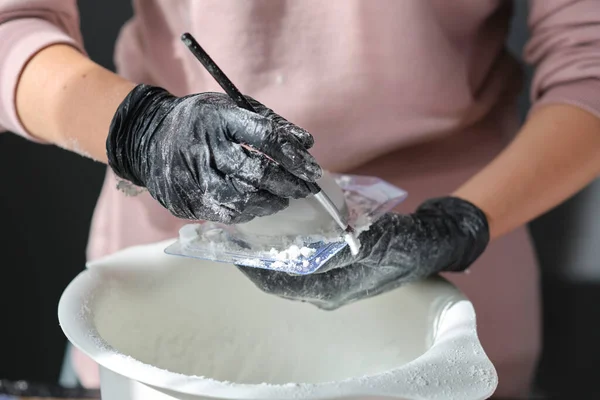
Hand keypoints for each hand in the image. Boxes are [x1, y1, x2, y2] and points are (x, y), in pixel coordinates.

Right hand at [106, 84, 320, 222]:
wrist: (148, 138)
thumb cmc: (200, 121)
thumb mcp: (231, 108)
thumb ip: (270, 123)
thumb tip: (307, 143)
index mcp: (219, 118)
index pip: (266, 138)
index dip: (294, 157)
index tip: (312, 170)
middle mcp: (205, 148)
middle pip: (257, 173)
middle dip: (289, 184)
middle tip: (305, 189)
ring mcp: (192, 178)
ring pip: (243, 200)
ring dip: (270, 202)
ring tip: (283, 198)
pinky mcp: (185, 201)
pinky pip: (225, 214)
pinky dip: (248, 211)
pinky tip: (258, 204)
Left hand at [238, 197, 488, 309]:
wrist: (428, 244)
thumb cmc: (400, 244)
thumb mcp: (367, 243)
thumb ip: (332, 252)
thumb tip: (296, 252)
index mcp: (329, 291)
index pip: (276, 284)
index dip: (250, 266)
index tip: (231, 243)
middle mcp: (325, 291)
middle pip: (278, 278)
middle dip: (256, 256)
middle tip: (238, 229)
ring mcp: (331, 281)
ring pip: (289, 269)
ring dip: (271, 250)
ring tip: (255, 225)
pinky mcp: (338, 269)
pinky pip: (303, 260)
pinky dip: (289, 245)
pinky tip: (283, 224)